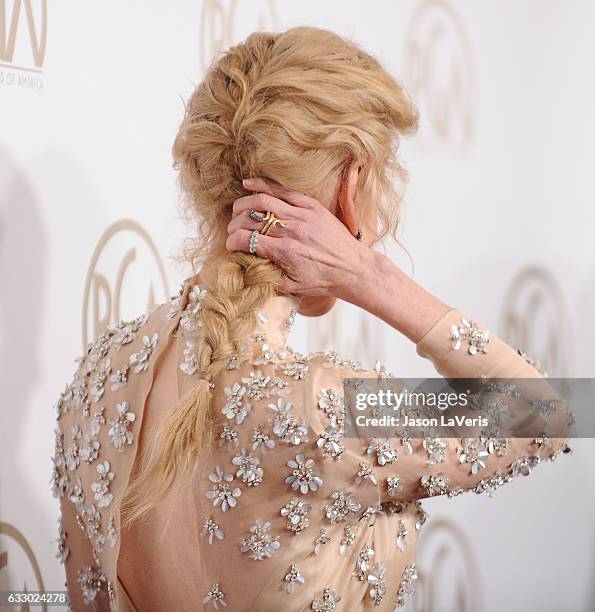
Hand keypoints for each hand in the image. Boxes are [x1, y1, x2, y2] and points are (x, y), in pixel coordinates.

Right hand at [225, 177, 372, 300]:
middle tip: (232, 229)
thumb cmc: (323, 280)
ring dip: (244, 204)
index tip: (230, 245)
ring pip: (263, 201)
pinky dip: (263, 185)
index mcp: (285, 252)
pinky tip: (249, 185)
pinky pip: (283, 191)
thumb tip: (245, 270)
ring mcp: (302, 215)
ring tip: (236, 210)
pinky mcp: (312, 206)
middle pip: (251, 219)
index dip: (232, 242)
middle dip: (234, 224)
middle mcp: (292, 231)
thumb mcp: (293, 287)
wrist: (354, 268)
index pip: (246, 240)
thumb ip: (267, 279)